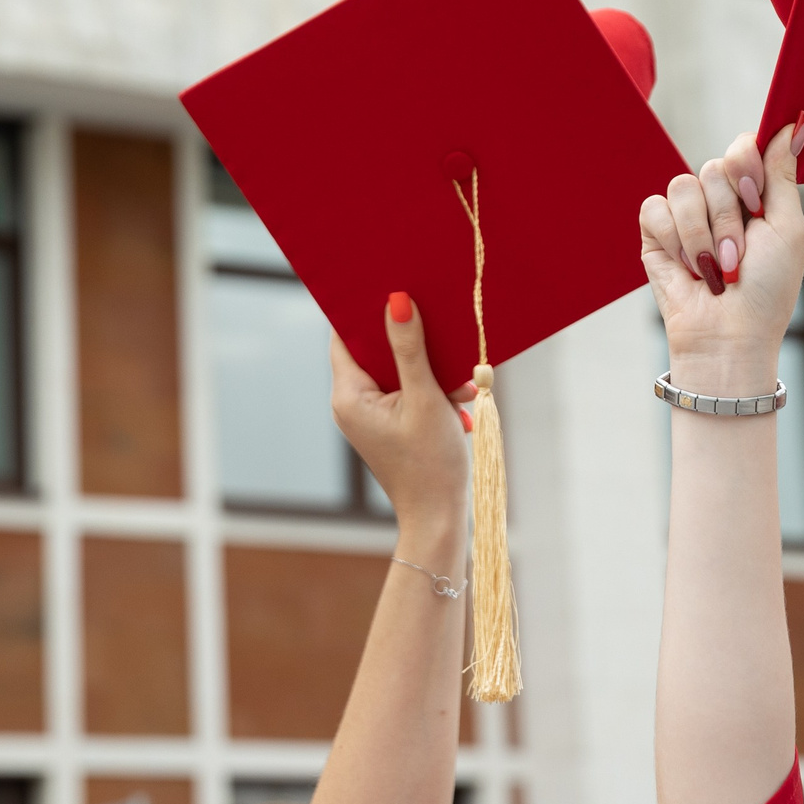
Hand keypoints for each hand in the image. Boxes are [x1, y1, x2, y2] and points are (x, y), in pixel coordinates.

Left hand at [330, 298, 474, 550]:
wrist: (440, 519)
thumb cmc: (430, 463)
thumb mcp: (425, 398)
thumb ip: (409, 348)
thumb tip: (396, 300)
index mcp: (348, 395)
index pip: (345, 335)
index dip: (364, 308)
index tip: (391, 284)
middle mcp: (351, 403)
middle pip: (374, 349)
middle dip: (409, 339)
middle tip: (437, 321)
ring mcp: (370, 415)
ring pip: (396, 368)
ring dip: (429, 367)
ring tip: (458, 381)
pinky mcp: (389, 423)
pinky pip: (407, 389)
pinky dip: (432, 388)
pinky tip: (459, 401)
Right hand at [639, 122, 803, 393]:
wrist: (729, 335)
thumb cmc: (766, 289)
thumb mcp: (787, 228)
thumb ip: (783, 175)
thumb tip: (793, 123)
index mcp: (753, 194)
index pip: (742, 147)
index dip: (746, 166)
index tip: (755, 200)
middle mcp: (718, 200)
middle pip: (714, 167)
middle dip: (729, 217)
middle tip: (738, 253)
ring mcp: (686, 215)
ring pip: (684, 186)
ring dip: (703, 235)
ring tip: (714, 268)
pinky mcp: (655, 232)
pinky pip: (655, 208)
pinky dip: (675, 242)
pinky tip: (688, 268)